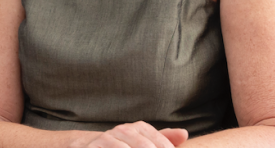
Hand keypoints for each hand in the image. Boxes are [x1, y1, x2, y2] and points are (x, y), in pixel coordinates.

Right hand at [73, 121, 188, 147]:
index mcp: (139, 128)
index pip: (160, 142)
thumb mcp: (142, 139)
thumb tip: (184, 134)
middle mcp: (124, 130)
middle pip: (145, 147)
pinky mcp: (94, 147)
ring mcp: (108, 138)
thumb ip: (163, 138)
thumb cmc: (122, 144)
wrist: (89, 144)